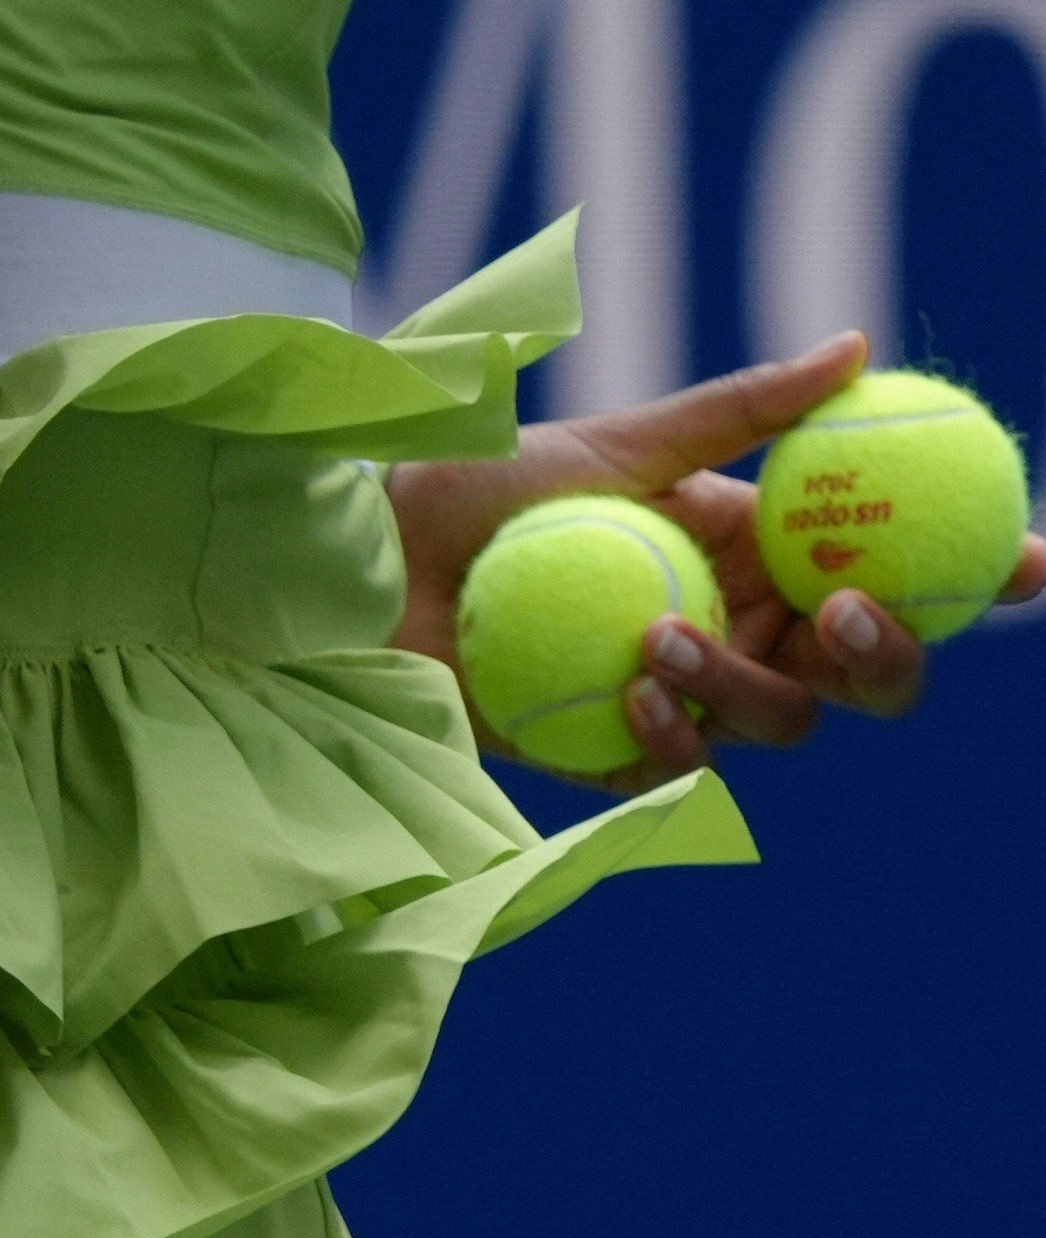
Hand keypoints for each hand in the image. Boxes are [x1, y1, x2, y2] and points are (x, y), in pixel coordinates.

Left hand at [390, 331, 1045, 793]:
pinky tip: (625, 693)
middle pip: (856, 676)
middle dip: (881, 655)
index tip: (1030, 558)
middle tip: (840, 612)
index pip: (884, 571)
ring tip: (661, 638)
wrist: (374, 569)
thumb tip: (854, 349)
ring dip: (739, 687)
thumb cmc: (482, 491)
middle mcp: (735, 632)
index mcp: (754, 554)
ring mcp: (679, 700)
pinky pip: (678, 772)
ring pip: (777, 727)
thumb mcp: (614, 439)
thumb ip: (735, 413)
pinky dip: (665, 736)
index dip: (967, 576)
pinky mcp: (612, 758)